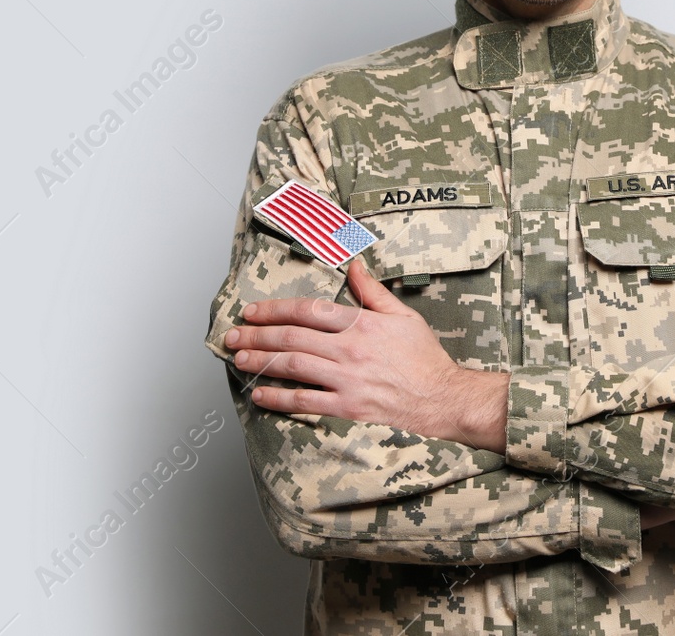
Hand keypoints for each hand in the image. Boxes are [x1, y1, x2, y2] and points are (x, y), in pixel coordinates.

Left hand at [224, 258, 498, 446]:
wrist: (443, 398)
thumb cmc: (425, 357)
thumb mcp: (404, 315)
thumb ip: (373, 292)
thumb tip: (354, 266)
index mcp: (361, 323)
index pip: (308, 310)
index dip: (274, 310)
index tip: (252, 311)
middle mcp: (350, 349)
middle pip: (291, 338)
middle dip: (256, 335)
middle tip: (232, 336)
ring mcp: (347, 380)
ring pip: (293, 366)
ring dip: (260, 362)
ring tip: (238, 360)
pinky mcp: (348, 407)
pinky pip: (305, 402)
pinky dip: (279, 398)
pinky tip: (261, 394)